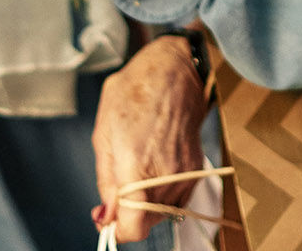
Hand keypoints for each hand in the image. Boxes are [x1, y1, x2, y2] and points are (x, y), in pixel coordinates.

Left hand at [89, 35, 208, 243]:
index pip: (134, 226)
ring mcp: (185, 172)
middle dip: (129, 213)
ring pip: (162, 210)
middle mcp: (165, 174)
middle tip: (117, 189)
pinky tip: (154, 166)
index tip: (107, 221)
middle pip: (147, 222)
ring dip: (146, 201)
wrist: (175, 72)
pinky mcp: (197, 168)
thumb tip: (105, 215)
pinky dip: (162, 191)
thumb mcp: (104, 132)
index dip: (118, 231)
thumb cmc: (135, 92)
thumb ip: (105, 179)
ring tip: (137, 168)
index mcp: (136, 164)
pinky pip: (177, 196)